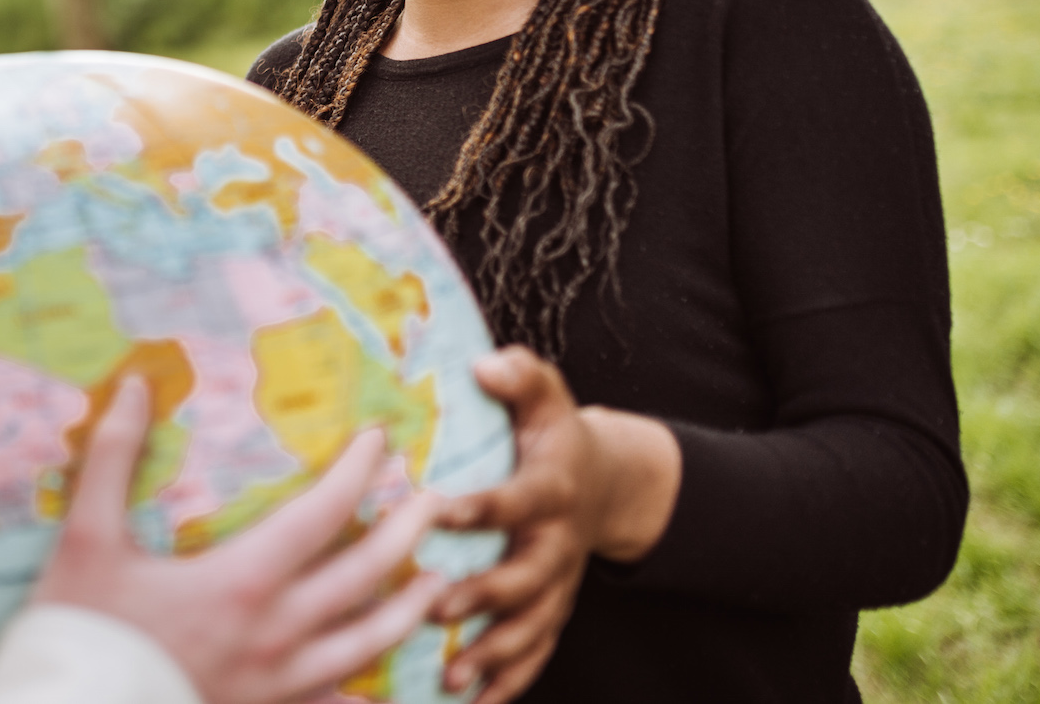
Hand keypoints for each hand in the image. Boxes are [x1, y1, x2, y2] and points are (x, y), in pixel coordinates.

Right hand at [29, 379, 442, 703]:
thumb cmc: (81, 631)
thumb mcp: (85, 538)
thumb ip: (113, 457)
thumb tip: (137, 384)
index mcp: (243, 580)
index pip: (324, 513)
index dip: (359, 471)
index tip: (380, 438)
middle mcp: (277, 634)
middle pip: (365, 575)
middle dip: (406, 531)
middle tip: (436, 501)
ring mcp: (278, 686)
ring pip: (368, 645)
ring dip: (408, 609)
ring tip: (434, 584)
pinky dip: (364, 699)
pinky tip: (381, 694)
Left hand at [427, 348, 680, 703]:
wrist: (604, 481)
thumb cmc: (553, 432)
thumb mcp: (544, 393)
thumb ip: (519, 375)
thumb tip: (485, 366)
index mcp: (553, 488)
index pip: (516, 499)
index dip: (481, 505)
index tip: (435, 509)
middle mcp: (559, 543)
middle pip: (526, 576)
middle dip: (483, 595)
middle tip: (434, 606)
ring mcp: (559, 585)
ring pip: (532, 627)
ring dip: (494, 654)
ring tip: (451, 676)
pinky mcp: (552, 612)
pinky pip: (537, 655)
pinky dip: (511, 683)